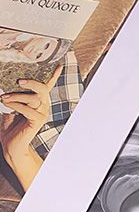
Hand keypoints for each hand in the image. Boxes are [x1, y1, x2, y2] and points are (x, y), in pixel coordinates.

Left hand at [0, 65, 61, 188]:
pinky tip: (6, 104)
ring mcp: (42, 114)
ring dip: (18, 95)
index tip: (60, 65)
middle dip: (32, 83)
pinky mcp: (37, 121)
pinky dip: (16, 105)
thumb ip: (9, 99)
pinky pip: (28, 110)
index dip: (54, 75)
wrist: (12, 146)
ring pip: (34, 98)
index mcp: (38, 102)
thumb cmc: (9, 128)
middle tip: (19, 81)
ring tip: (3, 97)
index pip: (48, 86)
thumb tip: (2, 89)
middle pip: (43, 89)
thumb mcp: (8, 109)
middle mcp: (43, 106)